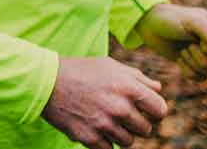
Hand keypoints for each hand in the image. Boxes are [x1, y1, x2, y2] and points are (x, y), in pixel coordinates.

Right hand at [41, 56, 166, 148]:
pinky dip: (104, 143)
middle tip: (122, 116)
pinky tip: (96, 130)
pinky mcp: (89, 137)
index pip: (160, 110)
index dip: (155, 111)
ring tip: (107, 122)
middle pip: (145, 129)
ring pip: (128, 142)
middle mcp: (119, 107)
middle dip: (136, 124)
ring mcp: (104, 124)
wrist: (46, 81)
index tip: (146, 111)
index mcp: (128, 87)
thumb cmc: (81, 71)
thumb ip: (138, 78)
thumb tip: (158, 89)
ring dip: (120, 134)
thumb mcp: (111, 66)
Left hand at [133, 3, 206, 77]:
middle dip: (202, 60)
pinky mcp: (198, 66)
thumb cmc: (172, 20)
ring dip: (194, 65)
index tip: (197, 40)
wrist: (150, 26)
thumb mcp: (192, 23)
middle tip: (188, 46)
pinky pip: (200, 79)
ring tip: (184, 50)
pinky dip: (187, 70)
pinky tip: (179, 58)